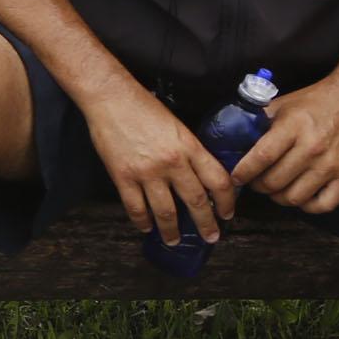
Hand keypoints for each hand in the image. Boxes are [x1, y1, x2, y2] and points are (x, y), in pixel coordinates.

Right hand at [82, 80, 237, 246]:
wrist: (110, 98)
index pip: (218, 180)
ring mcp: (147, 172)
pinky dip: (142, 221)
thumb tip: (199, 175)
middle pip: (196, 201)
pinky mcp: (123, 176)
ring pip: (166, 211)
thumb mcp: (177, 127)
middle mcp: (172, 162)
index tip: (227, 213)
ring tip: (174, 240)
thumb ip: (189, 151)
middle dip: (206, 224)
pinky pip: (136, 207)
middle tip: (210, 236)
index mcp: (189, 147)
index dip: (227, 202)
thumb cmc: (143, 107)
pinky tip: (146, 227)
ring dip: (172, 230)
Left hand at [233, 69, 338, 214]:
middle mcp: (313, 147)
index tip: (235, 177)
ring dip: (278, 197)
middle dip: (257, 186)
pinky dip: (307, 206)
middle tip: (254, 181)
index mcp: (293, 126)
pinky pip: (323, 205)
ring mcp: (331, 164)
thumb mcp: (281, 104)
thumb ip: (258, 122)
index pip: (262, 157)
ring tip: (274, 188)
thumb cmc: (312, 102)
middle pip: (275, 181)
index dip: (243, 172)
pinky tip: (299, 195)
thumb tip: (233, 141)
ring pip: (295, 197)